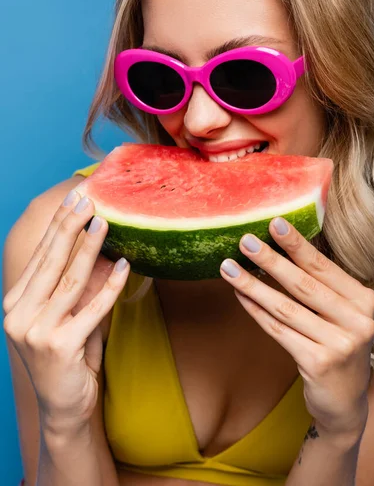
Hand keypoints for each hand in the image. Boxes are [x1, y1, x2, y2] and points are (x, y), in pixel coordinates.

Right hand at [3, 191, 129, 430]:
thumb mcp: (64, 315)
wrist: (63, 407)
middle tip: (88, 200)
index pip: (41, 256)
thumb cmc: (67, 355)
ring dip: (90, 249)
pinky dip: (111, 287)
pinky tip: (125, 267)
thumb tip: (99, 244)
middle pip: (51, 262)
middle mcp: (18, 315)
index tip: (74, 199)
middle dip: (71, 227)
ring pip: (70, 281)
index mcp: (15, 302)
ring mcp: (36, 333)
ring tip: (105, 223)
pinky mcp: (60, 348)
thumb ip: (73, 285)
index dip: (58, 225)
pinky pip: (93, 310)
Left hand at [220, 217, 373, 440]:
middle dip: (271, 261)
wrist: (345, 401)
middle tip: (245, 241)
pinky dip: (256, 311)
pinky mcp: (319, 363)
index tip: (274, 223)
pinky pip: (279, 330)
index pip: (323, 267)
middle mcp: (357, 321)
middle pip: (304, 285)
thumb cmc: (337, 344)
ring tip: (229, 268)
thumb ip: (321, 286)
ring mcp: (340, 344)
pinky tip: (240, 295)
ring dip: (253, 285)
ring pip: (286, 308)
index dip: (297, 245)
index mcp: (363, 300)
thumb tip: (280, 248)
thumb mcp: (340, 313)